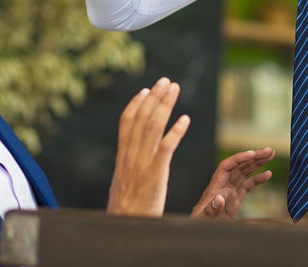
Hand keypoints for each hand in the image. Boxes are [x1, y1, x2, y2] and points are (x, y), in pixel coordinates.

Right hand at [107, 78, 189, 216]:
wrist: (125, 228)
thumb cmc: (125, 212)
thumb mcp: (122, 185)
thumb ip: (127, 170)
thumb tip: (128, 162)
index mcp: (123, 157)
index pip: (126, 123)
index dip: (136, 104)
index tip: (145, 90)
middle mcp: (131, 156)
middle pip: (142, 118)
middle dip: (154, 97)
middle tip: (165, 80)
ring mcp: (142, 164)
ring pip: (153, 127)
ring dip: (165, 105)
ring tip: (175, 88)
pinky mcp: (155, 174)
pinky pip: (166, 148)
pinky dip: (175, 131)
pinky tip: (185, 119)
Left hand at [191, 148, 274, 219]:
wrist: (202, 233)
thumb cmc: (200, 224)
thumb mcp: (204, 218)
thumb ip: (211, 208)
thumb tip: (219, 199)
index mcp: (215, 186)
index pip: (226, 166)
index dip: (239, 158)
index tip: (252, 153)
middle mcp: (223, 184)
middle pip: (239, 165)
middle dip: (254, 156)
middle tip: (269, 150)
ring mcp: (230, 190)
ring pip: (245, 172)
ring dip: (258, 162)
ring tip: (270, 154)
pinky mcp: (236, 198)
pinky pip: (248, 185)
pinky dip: (258, 179)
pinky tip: (268, 174)